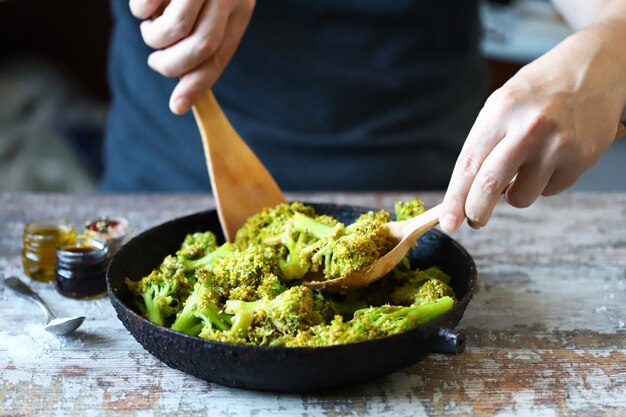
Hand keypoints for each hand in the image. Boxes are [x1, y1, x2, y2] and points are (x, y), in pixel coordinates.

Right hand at [129, 0, 254, 114]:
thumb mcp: (219, 1)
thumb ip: (207, 35)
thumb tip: (183, 91)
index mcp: (240, 7)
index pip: (220, 56)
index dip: (198, 85)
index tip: (176, 107)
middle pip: (200, 47)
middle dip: (171, 66)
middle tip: (156, 61)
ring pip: (174, 29)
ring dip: (154, 38)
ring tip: (150, 27)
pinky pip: (147, 4)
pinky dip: (139, 11)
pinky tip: (144, 4)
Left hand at [440, 21, 625, 231]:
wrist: (595, 66)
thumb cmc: (540, 89)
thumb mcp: (502, 105)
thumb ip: (483, 146)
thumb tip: (465, 194)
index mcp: (501, 111)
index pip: (469, 164)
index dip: (455, 198)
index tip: (448, 221)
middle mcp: (529, 128)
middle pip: (490, 185)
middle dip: (476, 211)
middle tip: (473, 220)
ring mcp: (558, 145)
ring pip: (521, 197)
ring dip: (515, 193)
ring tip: (525, 166)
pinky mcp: (582, 158)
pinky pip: (550, 191)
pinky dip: (544, 183)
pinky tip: (552, 157)